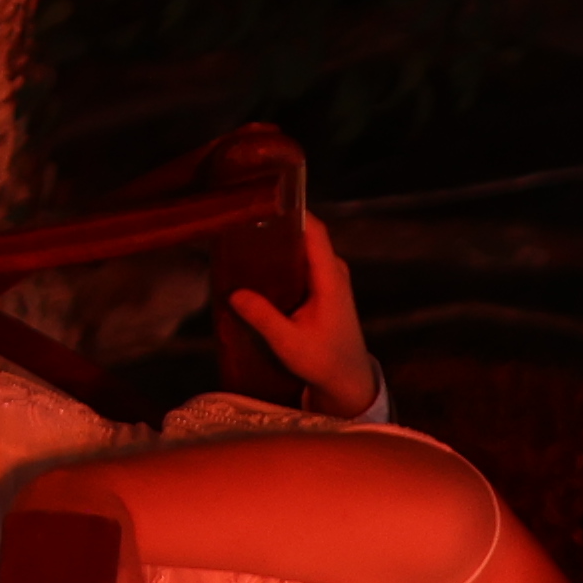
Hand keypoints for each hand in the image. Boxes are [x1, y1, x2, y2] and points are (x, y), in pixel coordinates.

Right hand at [225, 210, 382, 419]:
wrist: (348, 380)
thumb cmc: (324, 362)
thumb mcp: (289, 343)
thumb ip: (263, 318)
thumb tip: (233, 294)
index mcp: (330, 279)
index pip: (315, 231)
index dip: (292, 212)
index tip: (264, 203)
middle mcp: (334, 272)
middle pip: (305, 234)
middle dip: (277, 226)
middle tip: (243, 223)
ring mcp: (331, 278)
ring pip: (303, 248)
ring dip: (278, 243)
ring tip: (246, 239)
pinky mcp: (325, 287)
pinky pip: (303, 261)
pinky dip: (283, 259)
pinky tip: (259, 263)